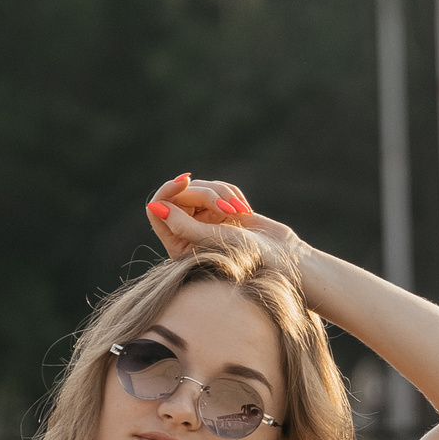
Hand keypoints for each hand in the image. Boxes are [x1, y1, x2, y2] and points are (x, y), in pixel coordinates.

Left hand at [144, 174, 301, 267]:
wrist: (284, 258)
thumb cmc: (248, 259)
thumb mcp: (214, 240)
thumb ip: (182, 225)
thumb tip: (155, 207)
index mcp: (178, 246)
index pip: (157, 209)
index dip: (168, 190)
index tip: (186, 181)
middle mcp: (187, 232)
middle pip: (181, 194)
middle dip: (206, 194)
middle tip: (229, 208)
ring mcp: (205, 220)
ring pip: (201, 188)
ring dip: (222, 193)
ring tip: (241, 211)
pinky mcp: (222, 210)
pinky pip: (218, 188)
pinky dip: (231, 193)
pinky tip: (246, 210)